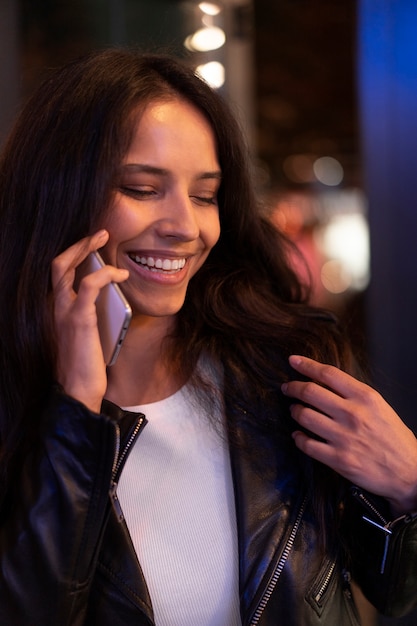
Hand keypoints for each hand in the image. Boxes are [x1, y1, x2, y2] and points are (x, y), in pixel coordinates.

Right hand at [51, 230, 128, 411]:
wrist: (79, 389)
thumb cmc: (87, 363)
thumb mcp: (91, 331)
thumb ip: (95, 310)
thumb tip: (114, 292)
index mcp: (58, 309)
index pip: (59, 273)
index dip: (75, 254)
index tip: (94, 244)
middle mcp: (56, 307)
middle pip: (58, 263)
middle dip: (79, 243)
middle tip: (100, 233)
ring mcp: (64, 311)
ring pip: (65, 266)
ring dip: (86, 248)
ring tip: (105, 239)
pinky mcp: (79, 319)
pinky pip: (89, 285)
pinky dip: (105, 274)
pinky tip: (120, 274)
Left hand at [281, 355, 416, 514]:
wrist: (410, 473)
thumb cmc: (396, 439)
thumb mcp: (380, 407)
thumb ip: (354, 395)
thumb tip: (325, 383)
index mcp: (365, 397)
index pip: (328, 374)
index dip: (306, 365)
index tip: (293, 361)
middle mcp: (352, 414)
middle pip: (310, 392)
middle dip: (293, 388)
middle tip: (287, 388)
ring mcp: (343, 437)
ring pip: (304, 416)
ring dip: (295, 411)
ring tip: (295, 410)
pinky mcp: (338, 459)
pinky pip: (306, 444)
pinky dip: (298, 438)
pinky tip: (298, 435)